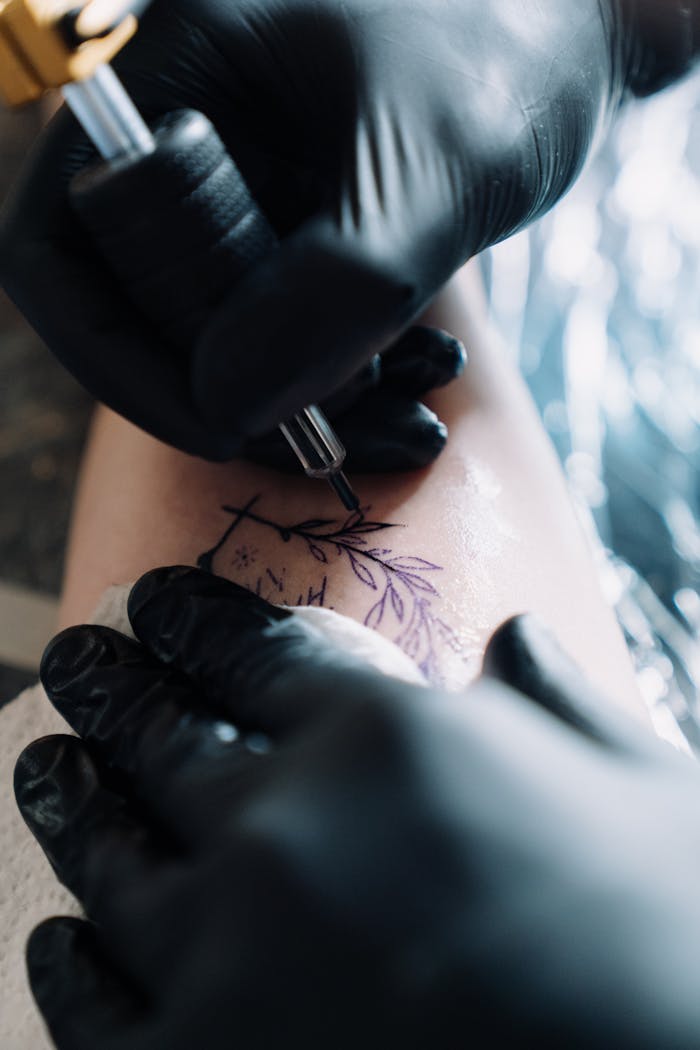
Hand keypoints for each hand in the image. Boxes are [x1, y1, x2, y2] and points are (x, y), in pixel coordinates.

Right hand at [0, 0, 656, 456]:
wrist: (584, 32)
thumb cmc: (514, 47)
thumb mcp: (435, 168)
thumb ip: (333, 289)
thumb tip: (223, 403)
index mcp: (173, 80)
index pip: (62, 244)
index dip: (115, 356)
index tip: (214, 425)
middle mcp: (185, 142)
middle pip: (142, 309)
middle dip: (234, 389)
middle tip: (348, 421)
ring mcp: (240, 191)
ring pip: (220, 336)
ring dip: (305, 397)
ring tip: (413, 406)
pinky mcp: (293, 230)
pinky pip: (283, 329)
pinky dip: (342, 375)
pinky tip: (422, 374)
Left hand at [16, 567, 699, 1048]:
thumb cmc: (672, 938)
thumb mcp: (639, 782)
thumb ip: (554, 700)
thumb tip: (516, 643)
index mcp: (386, 740)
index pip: (249, 650)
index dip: (191, 619)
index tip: (151, 603)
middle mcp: (286, 832)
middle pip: (160, 737)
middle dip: (108, 688)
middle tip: (76, 659)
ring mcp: (230, 962)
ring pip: (110, 859)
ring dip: (67, 802)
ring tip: (45, 763)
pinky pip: (99, 1011)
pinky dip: (70, 966)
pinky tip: (61, 937)